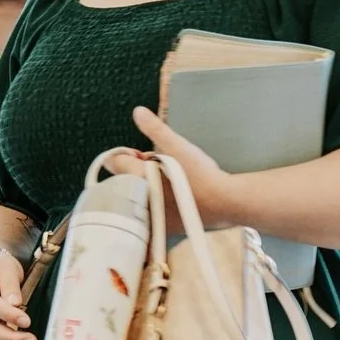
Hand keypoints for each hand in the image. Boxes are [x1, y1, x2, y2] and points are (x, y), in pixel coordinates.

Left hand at [128, 108, 236, 230]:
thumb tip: (137, 111)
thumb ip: (155, 129)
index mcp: (138, 180)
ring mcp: (149, 218)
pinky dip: (154, 201)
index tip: (143, 154)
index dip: (127, 154)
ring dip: (146, 185)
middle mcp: (138, 202)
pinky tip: (172, 195)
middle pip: (123, 179)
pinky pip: (147, 210)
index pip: (114, 162)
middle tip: (160, 166)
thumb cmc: (200, 174)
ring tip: (167, 179)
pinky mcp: (161, 228)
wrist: (225, 203)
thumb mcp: (178, 146)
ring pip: (136, 195)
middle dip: (136, 170)